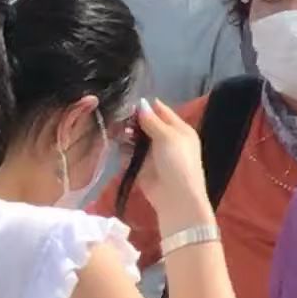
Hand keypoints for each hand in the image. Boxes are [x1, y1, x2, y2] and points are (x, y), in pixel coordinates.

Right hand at [128, 100, 211, 227]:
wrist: (175, 196)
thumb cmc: (177, 162)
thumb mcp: (167, 137)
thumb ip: (152, 121)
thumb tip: (142, 103)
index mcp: (179, 129)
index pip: (162, 112)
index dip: (146, 107)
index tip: (128, 101)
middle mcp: (167, 140)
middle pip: (146, 125)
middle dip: (133, 122)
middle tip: (118, 120)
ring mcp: (153, 154)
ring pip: (136, 140)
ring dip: (126, 136)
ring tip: (117, 133)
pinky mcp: (142, 168)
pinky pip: (130, 156)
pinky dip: (124, 152)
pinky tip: (117, 147)